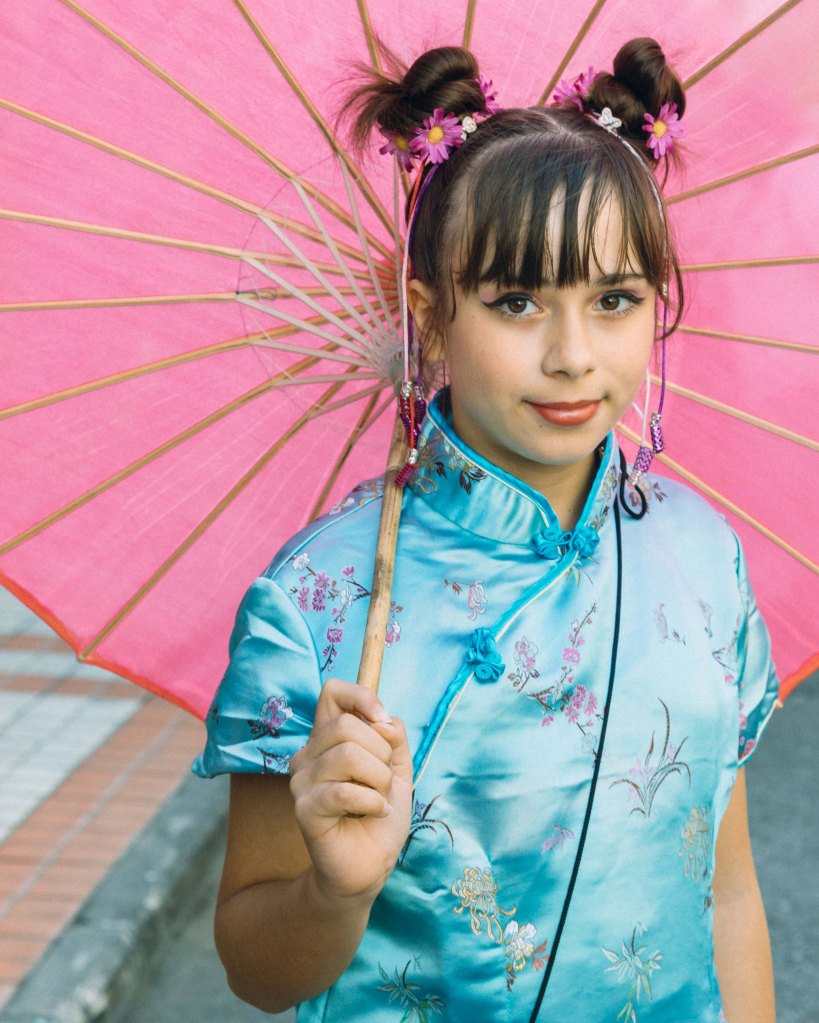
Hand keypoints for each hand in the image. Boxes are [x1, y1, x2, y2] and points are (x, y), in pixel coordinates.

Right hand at [289, 678, 412, 903]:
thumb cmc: (379, 814)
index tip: (383, 721)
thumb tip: (384, 720)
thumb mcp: (396, 768)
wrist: (370, 865)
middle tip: (384, 781)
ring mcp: (302, 781)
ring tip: (379, 799)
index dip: (361, 697)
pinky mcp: (304, 809)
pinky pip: (344, 791)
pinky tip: (376, 813)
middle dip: (381, 753)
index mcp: (328, 739)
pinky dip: (372, 802)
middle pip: (346, 726)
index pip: (333, 692)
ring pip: (347, 755)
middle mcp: (309, 754)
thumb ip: (393, 737)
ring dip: (379, 780)